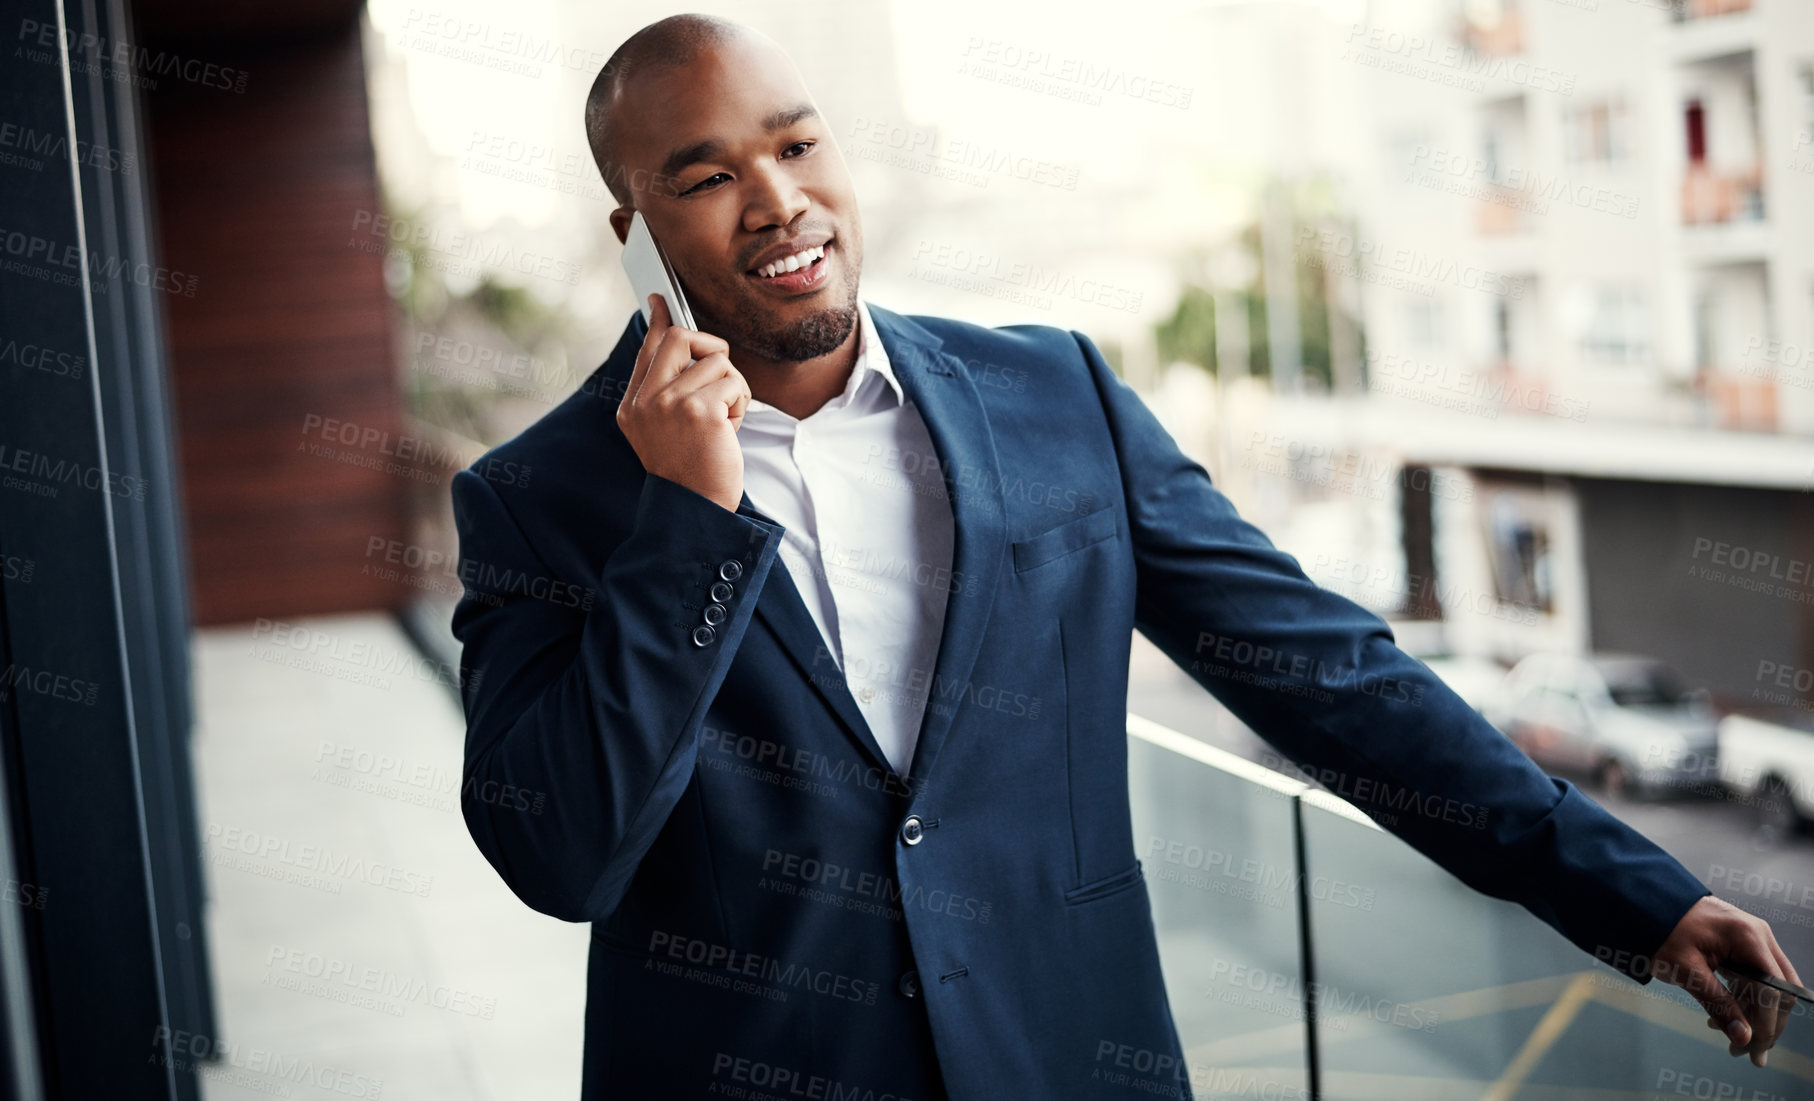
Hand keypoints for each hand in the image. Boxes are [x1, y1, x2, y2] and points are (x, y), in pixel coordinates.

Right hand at [617, 294, 750, 512]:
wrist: (695, 508)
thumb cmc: (689, 470)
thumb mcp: (662, 429)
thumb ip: (664, 390)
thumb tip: (678, 343)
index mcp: (633, 405)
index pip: (648, 348)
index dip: (659, 320)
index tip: (660, 299)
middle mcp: (646, 401)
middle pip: (681, 338)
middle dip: (711, 348)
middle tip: (721, 376)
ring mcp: (670, 404)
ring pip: (717, 361)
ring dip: (732, 389)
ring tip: (723, 421)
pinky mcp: (700, 411)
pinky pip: (734, 383)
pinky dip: (740, 405)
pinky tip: (729, 430)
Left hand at [1651, 895, 1801, 1066]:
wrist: (1642, 902)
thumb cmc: (1660, 930)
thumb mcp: (1685, 969)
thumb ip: (1717, 1003)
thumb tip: (1744, 1039)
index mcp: (1748, 937)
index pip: (1773, 990)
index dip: (1767, 1024)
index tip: (1754, 1052)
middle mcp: (1759, 935)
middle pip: (1781, 990)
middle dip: (1767, 1024)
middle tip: (1748, 1053)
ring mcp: (1753, 938)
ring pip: (1771, 986)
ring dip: (1755, 1015)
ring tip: (1732, 1041)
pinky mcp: (1743, 944)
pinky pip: (1756, 978)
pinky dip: (1745, 1000)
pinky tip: (1722, 1018)